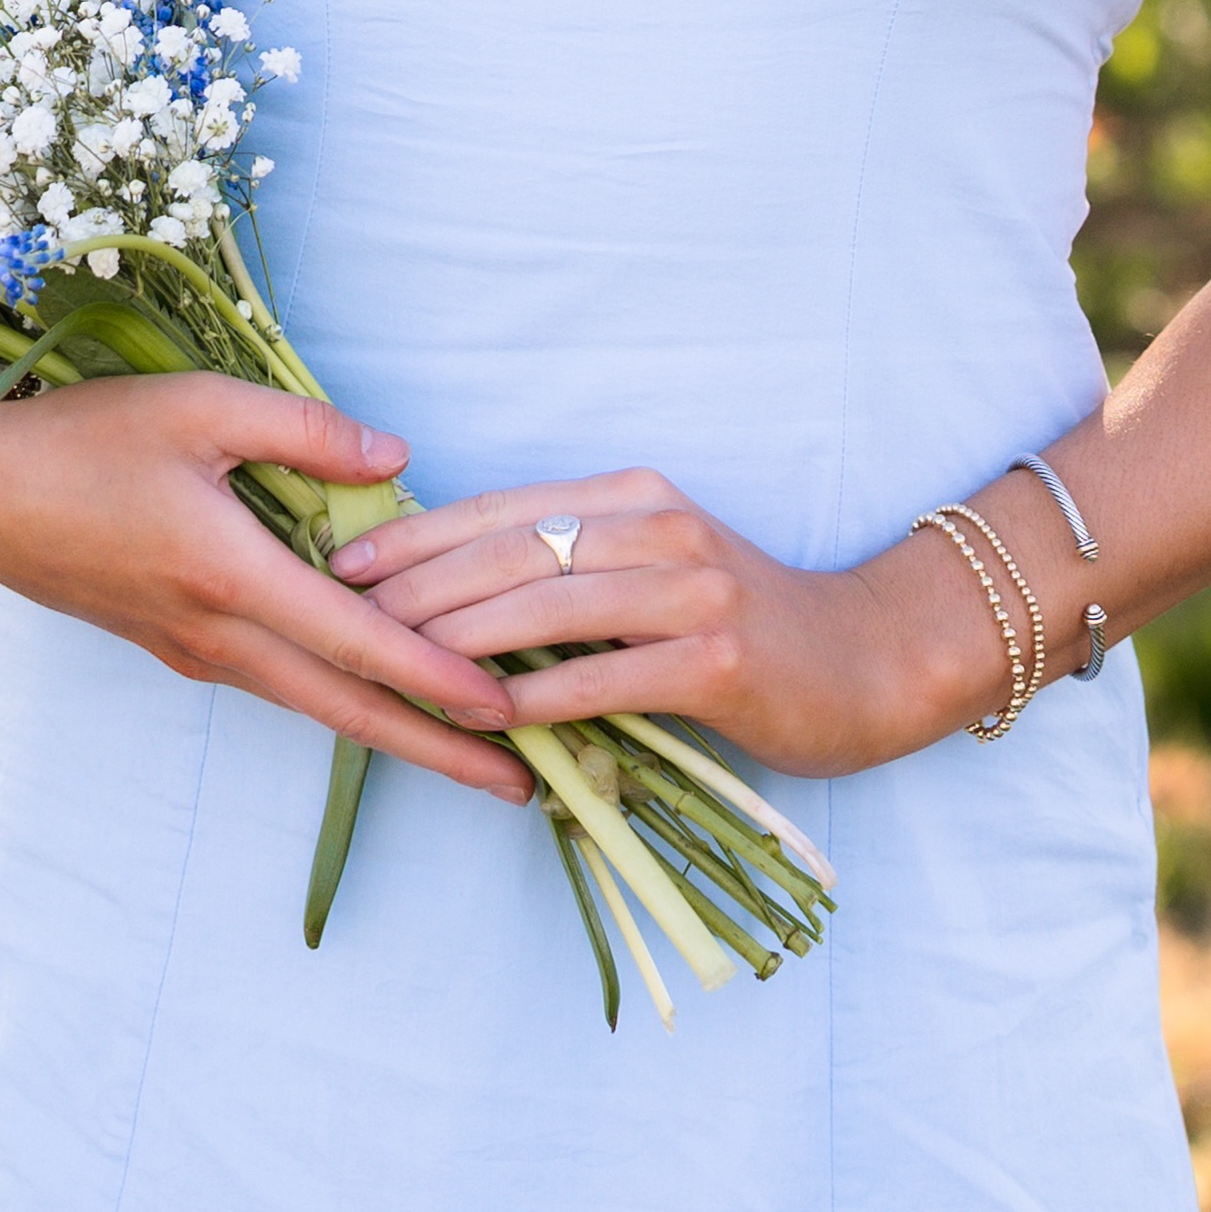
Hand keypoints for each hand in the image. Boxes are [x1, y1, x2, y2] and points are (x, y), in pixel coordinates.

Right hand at [0, 370, 535, 804]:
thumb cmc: (81, 434)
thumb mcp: (198, 406)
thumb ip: (304, 432)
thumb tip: (398, 461)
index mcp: (228, 574)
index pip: (356, 641)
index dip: (439, 678)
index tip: (510, 711)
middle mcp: (217, 633)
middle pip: (348, 709)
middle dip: (440, 752)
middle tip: (524, 788)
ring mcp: (194, 650)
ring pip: (314, 704)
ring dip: (396, 732)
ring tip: (471, 754)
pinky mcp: (178, 645)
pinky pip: (278, 682)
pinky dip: (341, 697)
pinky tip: (378, 693)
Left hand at [329, 466, 1010, 779]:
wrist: (870, 659)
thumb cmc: (748, 623)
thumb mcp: (658, 570)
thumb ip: (576, 570)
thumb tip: (453, 593)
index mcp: (637, 496)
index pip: (503, 506)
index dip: (418, 534)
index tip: (342, 558)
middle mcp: (662, 528)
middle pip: (513, 550)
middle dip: (418, 583)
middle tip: (340, 613)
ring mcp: (694, 590)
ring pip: (550, 605)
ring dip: (461, 636)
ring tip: (392, 660)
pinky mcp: (718, 657)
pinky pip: (608, 675)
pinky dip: (542, 694)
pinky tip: (488, 715)